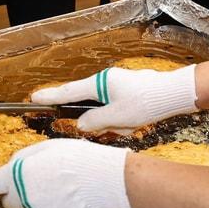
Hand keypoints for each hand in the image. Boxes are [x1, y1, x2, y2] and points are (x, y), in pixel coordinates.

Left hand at [0, 138, 131, 207]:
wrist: (101, 180)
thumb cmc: (75, 158)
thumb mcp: (44, 148)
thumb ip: (23, 159)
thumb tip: (16, 167)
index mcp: (16, 175)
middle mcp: (23, 198)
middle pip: (11, 201)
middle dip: (17, 193)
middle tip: (36, 178)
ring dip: (39, 199)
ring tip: (62, 184)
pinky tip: (71, 196)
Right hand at [30, 64, 198, 134]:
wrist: (173, 93)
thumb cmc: (145, 103)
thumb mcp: (117, 117)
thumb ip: (95, 121)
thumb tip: (82, 124)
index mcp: (99, 84)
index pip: (69, 92)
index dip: (51, 97)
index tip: (35, 98)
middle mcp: (106, 81)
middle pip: (91, 105)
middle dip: (103, 120)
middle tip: (115, 126)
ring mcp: (118, 86)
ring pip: (107, 111)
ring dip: (117, 123)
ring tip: (131, 125)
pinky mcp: (129, 92)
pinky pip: (119, 110)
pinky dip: (125, 120)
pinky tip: (136, 123)